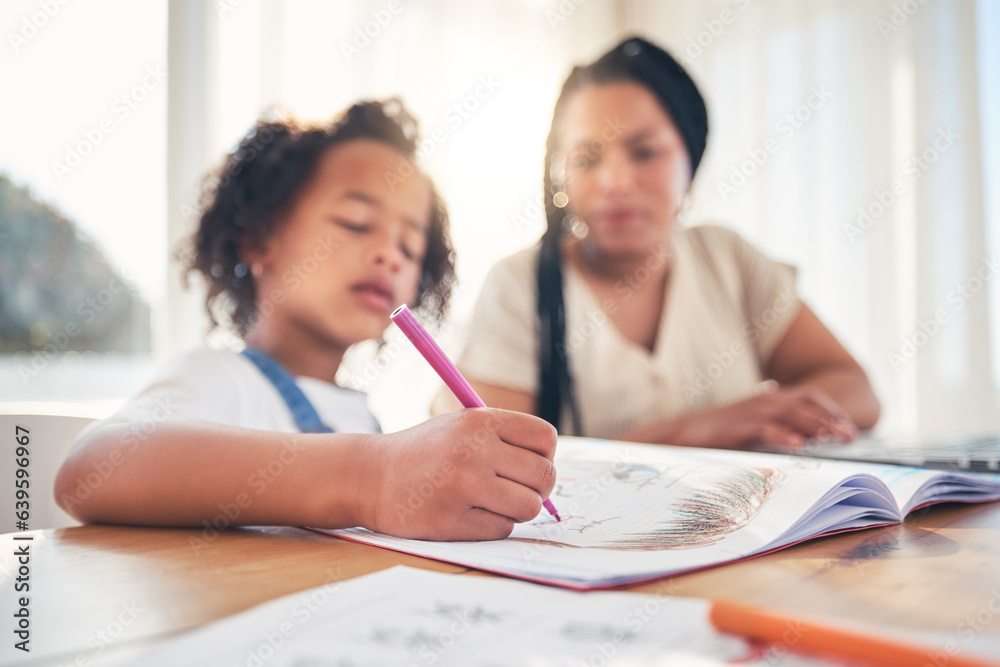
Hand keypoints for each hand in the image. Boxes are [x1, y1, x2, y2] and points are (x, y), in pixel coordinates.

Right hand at [357, 409, 557, 540]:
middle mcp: (475, 449)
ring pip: (529, 507)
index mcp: (480, 420)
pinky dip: (493, 526)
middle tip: (517, 491)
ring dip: (517, 510)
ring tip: (492, 502)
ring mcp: (464, 486)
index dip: (545, 455)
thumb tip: (550, 471)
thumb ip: (504, 439)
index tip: (528, 464)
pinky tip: (469, 514)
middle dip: (538, 489)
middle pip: (544, 476)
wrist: (369, 477)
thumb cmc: (424, 452)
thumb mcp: (461, 426)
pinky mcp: (453, 520)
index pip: (545, 438)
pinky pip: (502, 529)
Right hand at [668, 385, 857, 448]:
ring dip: (814, 426)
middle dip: (832, 420)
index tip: (849, 428)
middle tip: (850, 438)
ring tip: (831, 439)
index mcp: (771, 397)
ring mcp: (752, 412)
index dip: (832, 411)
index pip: (810, 397)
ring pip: (790, 414)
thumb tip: (806, 434)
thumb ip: (779, 423)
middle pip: (806, 404)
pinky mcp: (739, 427)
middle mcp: (765, 400)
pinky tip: (798, 445)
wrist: (688, 431)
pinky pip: (766, 429)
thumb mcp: (755, 422)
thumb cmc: (723, 430)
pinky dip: (783, 435)